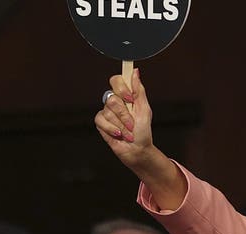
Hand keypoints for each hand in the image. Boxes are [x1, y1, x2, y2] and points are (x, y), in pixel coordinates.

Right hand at [93, 69, 186, 208]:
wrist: (138, 150)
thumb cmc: (143, 132)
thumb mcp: (145, 110)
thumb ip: (139, 90)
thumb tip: (135, 72)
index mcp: (126, 96)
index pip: (117, 80)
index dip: (122, 88)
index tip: (130, 98)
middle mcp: (115, 102)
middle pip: (112, 98)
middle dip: (124, 114)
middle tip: (132, 124)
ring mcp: (107, 112)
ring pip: (108, 111)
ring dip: (121, 125)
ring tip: (128, 132)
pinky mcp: (101, 123)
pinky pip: (101, 120)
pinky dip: (112, 129)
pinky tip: (118, 134)